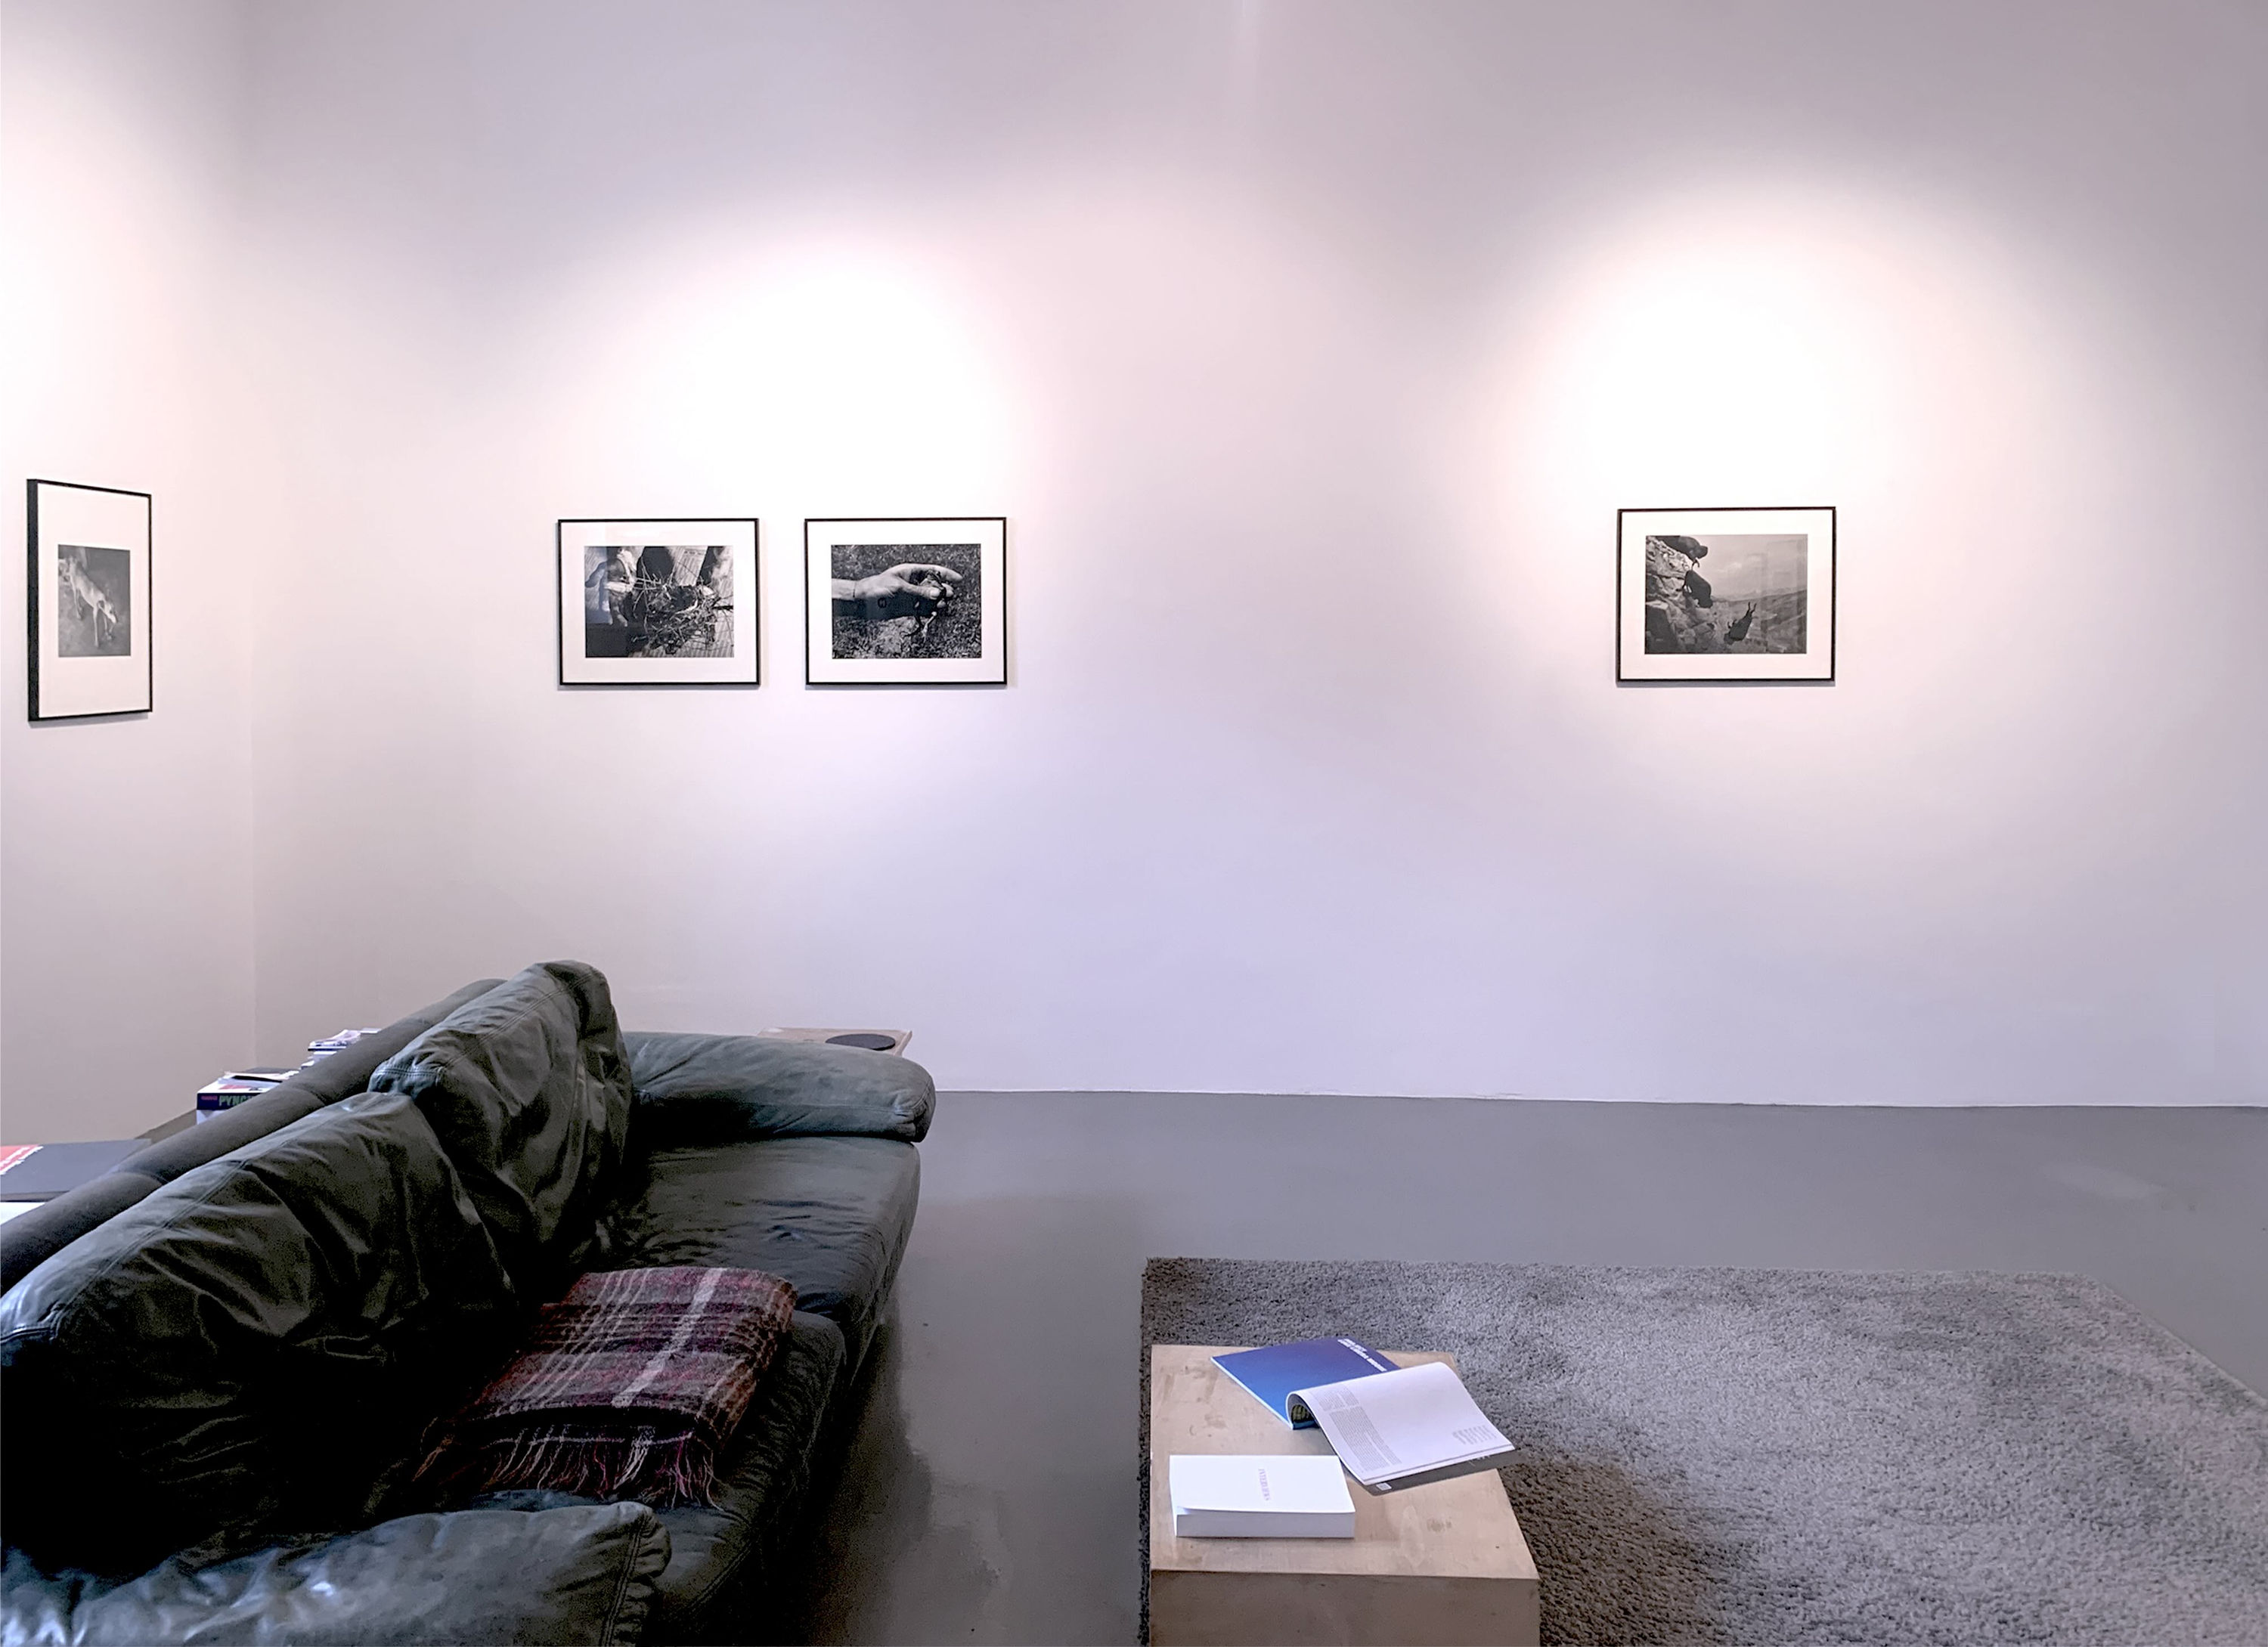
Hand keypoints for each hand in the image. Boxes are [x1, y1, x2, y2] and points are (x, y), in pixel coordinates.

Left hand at [847, 563, 961, 603]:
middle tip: (949, 595)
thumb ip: (919, 592)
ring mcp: (912, 596)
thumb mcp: (899, 587)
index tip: (958, 579)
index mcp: (911, 572)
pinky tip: (935, 613)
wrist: (862, 602)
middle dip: (943, 590)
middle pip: (934, 586)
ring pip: (931, 599)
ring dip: (938, 602)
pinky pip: (924, 609)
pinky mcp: (910, 608)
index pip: (933, 571)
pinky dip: (931, 611)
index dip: (946, 574)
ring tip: (941, 605)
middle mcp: (914, 583)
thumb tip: (937, 594)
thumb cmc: (877, 587)